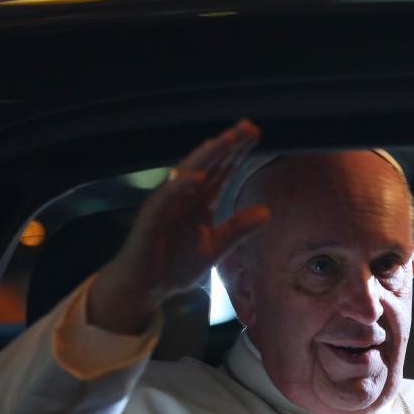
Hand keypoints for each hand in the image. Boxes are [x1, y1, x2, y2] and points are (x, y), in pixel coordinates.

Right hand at [87, 120, 267, 333]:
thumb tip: (267, 212)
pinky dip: (182, 185)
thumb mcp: (215, 247)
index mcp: (200, 201)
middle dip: (228, 145)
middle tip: (248, 126)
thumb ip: (238, 229)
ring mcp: (168, 204)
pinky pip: (167, 196)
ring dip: (207, 155)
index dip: (238, 153)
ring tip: (227, 139)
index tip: (256, 134)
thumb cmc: (175, 266)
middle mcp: (185, 196)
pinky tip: (200, 176)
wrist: (146, 287)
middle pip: (209, 164)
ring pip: (188, 172)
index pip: (222, 170)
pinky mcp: (152, 216)